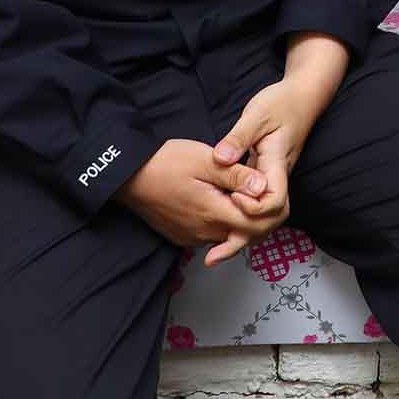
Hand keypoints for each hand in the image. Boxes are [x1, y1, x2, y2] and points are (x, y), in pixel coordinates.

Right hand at [114, 139, 266, 263]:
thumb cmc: (165, 164)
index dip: (271, 209)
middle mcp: (204, 233)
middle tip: (260, 190)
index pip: (257, 226)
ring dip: (241, 218)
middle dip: (260, 215)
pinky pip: (212, 235)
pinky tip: (222, 201)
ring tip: (242, 192)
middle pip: (246, 234)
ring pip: (229, 235)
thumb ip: (237, 175)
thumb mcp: (205, 160)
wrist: (128, 177)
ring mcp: (192, 237)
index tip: (270, 190)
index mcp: (213, 213)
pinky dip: (223, 221)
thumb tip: (264, 187)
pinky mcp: (183, 237)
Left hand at [208, 35, 350, 264]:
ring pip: (264, 216)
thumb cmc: (281, 102)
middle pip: (271, 220)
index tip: (232, 198)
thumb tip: (219, 160)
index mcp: (276, 164)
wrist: (303, 97)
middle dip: (245, 236)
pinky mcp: (267, 177)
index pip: (273, 201)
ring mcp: (273, 179)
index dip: (252, 208)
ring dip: (242, 233)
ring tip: (214, 251)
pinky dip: (241, 217)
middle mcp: (277, 177)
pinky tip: (220, 222)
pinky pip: (256, 204)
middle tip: (214, 252)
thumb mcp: (256, 115)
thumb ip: (238, 138)